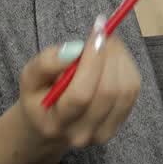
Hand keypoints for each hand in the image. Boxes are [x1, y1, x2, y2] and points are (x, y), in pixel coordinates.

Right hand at [18, 15, 141, 149]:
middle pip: (107, 91)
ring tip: (107, 44)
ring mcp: (102, 133)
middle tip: (103, 32)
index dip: (93, 60)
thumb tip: (75, 49)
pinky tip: (113, 60)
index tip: (97, 31)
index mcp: (55, 122)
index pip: (81, 94)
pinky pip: (132, 92)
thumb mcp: (30, 77)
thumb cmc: (39, 97)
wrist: (48, 127)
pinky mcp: (118, 125)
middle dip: (110, 55)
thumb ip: (46, 63)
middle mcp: (81, 133)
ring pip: (125, 90)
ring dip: (120, 59)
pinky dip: (127, 69)